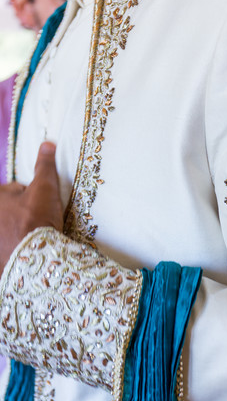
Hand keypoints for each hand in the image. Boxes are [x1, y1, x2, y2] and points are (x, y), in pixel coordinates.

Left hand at [0, 142, 62, 274]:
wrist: (36, 257)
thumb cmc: (36, 219)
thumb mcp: (45, 187)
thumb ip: (44, 166)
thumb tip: (47, 144)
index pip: (13, 190)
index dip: (29, 196)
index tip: (39, 206)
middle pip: (7, 210)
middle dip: (19, 213)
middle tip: (37, 222)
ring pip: (6, 229)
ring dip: (16, 231)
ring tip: (33, 238)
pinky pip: (6, 249)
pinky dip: (13, 249)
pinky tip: (25, 251)